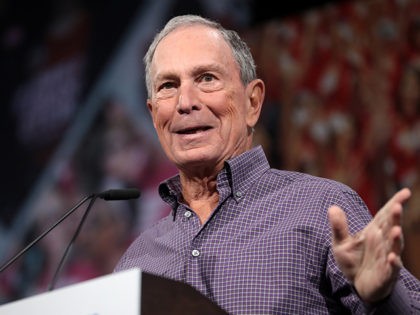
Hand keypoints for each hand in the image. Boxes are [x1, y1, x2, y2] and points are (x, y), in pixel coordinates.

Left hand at [328, 188, 411, 302]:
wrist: (358, 286)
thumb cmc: (353, 262)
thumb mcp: (341, 243)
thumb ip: (338, 227)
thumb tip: (332, 207)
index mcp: (374, 232)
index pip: (385, 215)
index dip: (395, 203)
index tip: (406, 191)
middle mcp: (383, 243)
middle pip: (390, 228)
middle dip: (395, 218)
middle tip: (397, 206)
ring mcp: (386, 258)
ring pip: (394, 246)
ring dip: (395, 239)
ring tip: (395, 230)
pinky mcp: (386, 274)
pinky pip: (391, 268)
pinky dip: (393, 262)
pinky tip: (392, 257)